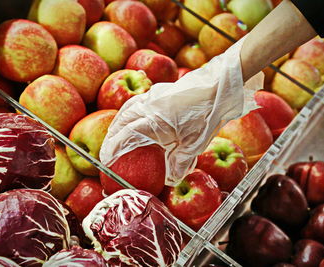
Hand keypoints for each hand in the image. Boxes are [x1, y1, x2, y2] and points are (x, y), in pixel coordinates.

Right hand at [100, 37, 263, 185]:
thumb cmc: (207, 115)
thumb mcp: (195, 143)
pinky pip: (136, 101)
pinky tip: (135, 117)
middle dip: (112, 136)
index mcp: (153, 122)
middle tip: (107, 149)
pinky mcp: (159, 91)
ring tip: (116, 133)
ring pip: (127, 110)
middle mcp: (147, 107)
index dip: (113, 149)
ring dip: (119, 123)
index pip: (126, 137)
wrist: (218, 86)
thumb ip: (181, 162)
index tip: (106, 159)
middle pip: (121, 122)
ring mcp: (152, 96)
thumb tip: (172, 179)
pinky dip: (129, 112)